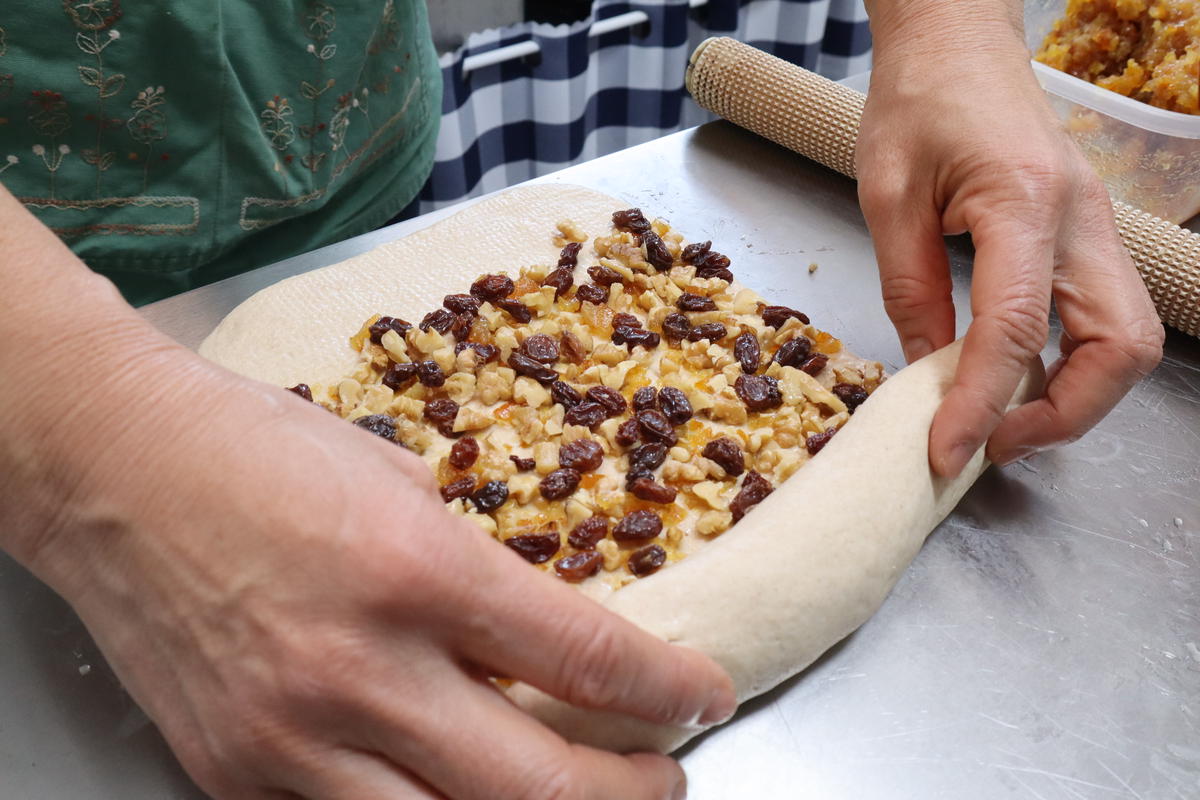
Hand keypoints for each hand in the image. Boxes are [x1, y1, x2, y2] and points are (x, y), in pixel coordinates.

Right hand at [16, 350, 733, 798]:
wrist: (117, 469)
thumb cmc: (258, 448)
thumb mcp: (397, 477)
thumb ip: (470, 564)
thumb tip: (532, 621)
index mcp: (418, 572)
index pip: (587, 660)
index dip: (671, 690)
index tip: (706, 694)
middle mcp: (362, 671)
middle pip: (539, 787)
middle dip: (632, 792)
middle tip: (668, 775)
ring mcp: (293, 741)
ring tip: (577, 798)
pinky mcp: (237, 776)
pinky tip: (455, 792)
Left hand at [857, 1, 1163, 475]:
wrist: (956, 46)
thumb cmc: (918, 102)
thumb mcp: (888, 198)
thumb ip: (910, 290)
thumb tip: (927, 374)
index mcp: (1025, 201)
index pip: (1016, 327)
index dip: (983, 403)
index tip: (947, 451)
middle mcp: (1082, 220)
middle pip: (1121, 347)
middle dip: (1064, 416)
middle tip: (989, 442)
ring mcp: (1096, 229)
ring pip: (1129, 340)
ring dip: (1076, 397)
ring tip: (1001, 419)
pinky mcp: (1088, 238)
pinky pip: (1105, 318)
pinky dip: (1070, 364)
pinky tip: (1014, 377)